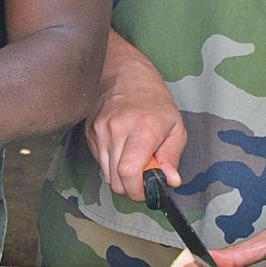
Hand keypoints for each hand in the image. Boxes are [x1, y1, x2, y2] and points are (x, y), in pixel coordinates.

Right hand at [87, 57, 185, 202]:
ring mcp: (99, 131)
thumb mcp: (175, 127)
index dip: (137, 191)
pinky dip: (111, 164)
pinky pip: (100, 161)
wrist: (125, 74)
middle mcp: (116, 130)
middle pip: (115, 179)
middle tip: (143, 178)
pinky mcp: (90, 133)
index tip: (146, 191)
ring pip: (105, 174)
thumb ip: (172, 156)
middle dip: (130, 187)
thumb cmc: (154, 100)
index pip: (129, 173)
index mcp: (141, 129)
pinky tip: (122, 150)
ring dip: (120, 177)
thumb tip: (170, 180)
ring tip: (134, 162)